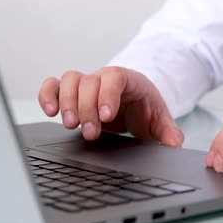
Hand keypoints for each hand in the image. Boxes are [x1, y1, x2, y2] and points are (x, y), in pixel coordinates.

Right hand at [38, 67, 183, 145]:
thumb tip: (174, 144)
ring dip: (67, 102)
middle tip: (91, 133)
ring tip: (72, 126)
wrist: (136, 104)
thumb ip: (167, 132)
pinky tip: (49, 111)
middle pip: (89, 81)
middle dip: (87, 108)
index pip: (116, 78)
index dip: (108, 95)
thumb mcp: (159, 120)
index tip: (106, 117)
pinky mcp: (72, 92)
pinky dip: (48, 95)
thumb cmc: (146, 109)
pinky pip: (54, 85)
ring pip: (70, 80)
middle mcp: (104, 78)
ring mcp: (87, 84)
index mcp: (129, 81)